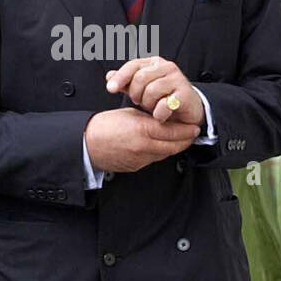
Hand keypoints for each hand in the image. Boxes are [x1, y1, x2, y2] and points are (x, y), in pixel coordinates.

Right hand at [84, 108, 200, 172]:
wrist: (86, 144)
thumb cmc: (102, 127)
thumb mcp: (128, 114)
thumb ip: (148, 117)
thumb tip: (162, 119)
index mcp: (142, 130)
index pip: (173, 131)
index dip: (186, 129)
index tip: (193, 126)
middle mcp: (144, 146)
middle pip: (174, 145)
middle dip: (186, 140)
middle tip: (193, 134)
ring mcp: (140, 159)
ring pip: (166, 153)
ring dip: (175, 146)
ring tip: (180, 139)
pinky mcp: (136, 166)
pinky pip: (154, 159)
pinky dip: (161, 152)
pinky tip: (161, 145)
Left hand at [106, 57, 205, 125]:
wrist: (188, 109)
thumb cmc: (164, 98)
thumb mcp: (142, 90)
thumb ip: (127, 83)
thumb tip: (109, 76)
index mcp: (155, 63)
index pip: (133, 65)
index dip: (120, 77)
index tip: (110, 89)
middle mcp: (167, 67)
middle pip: (140, 78)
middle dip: (136, 94)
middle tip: (140, 102)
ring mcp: (178, 79)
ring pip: (152, 90)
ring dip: (148, 104)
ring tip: (152, 108)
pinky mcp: (185, 94)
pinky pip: (165, 104)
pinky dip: (159, 113)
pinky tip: (160, 116)